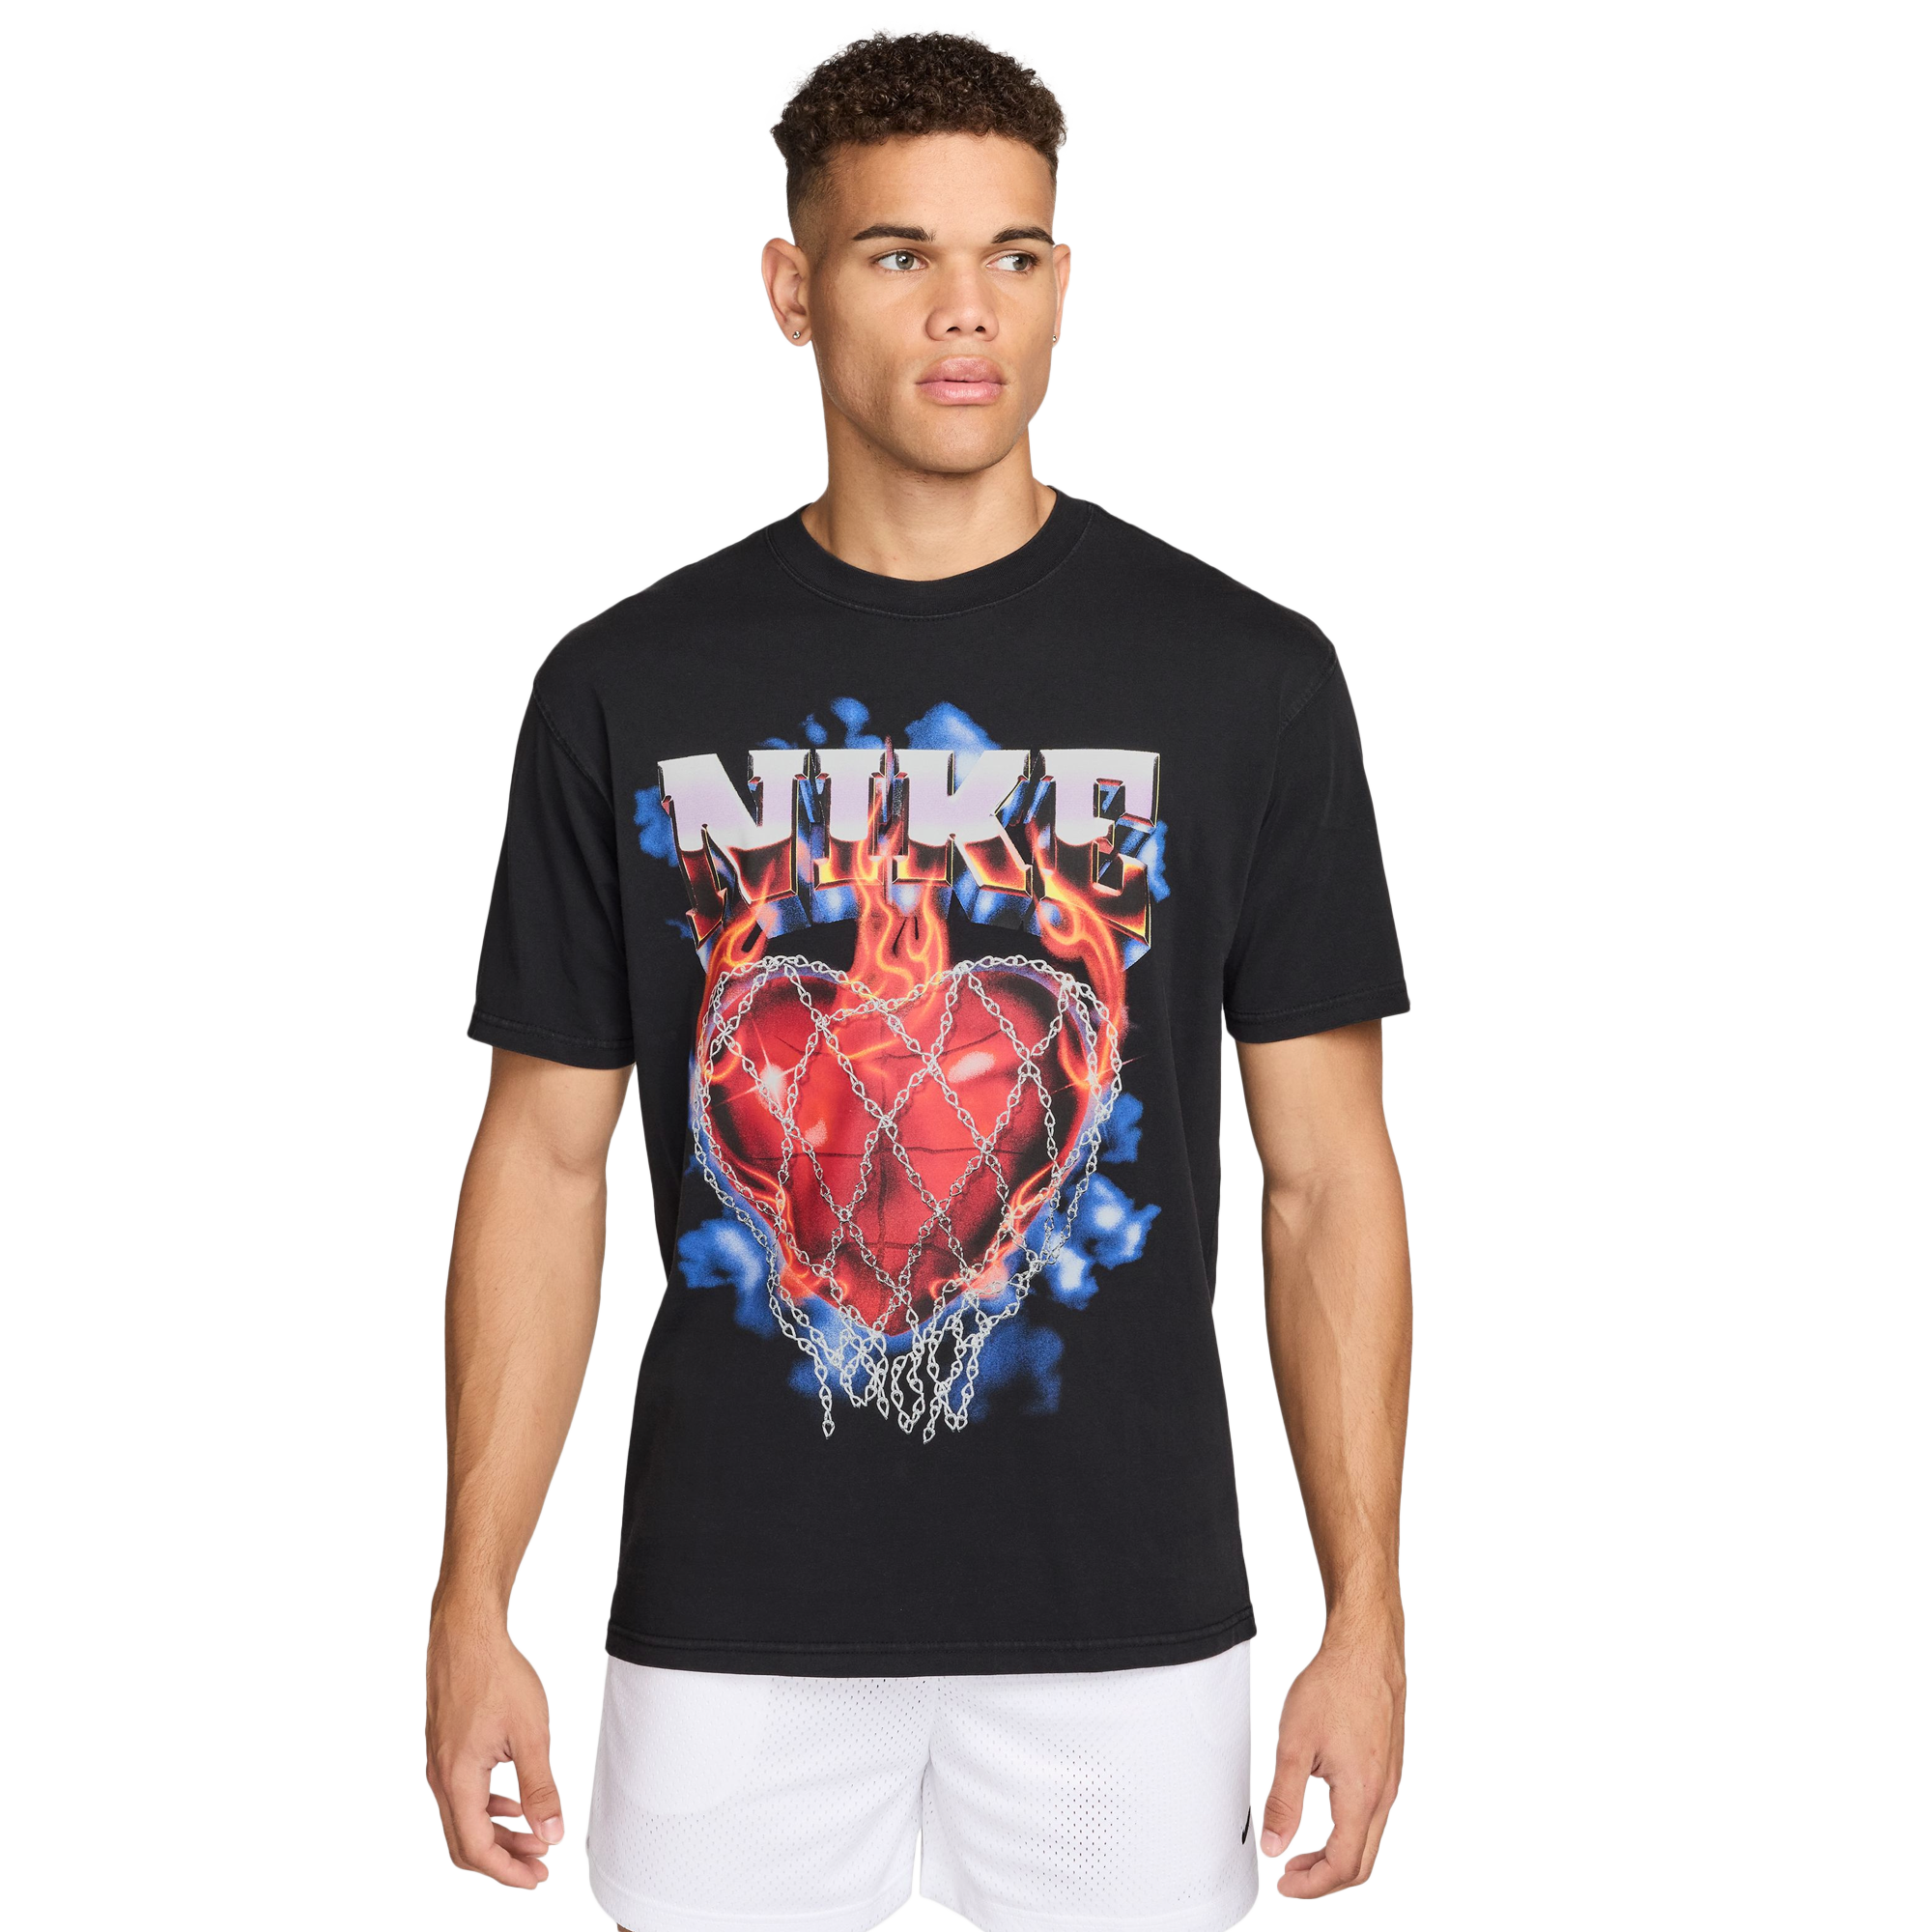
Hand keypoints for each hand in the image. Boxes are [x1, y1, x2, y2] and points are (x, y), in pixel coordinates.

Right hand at [425, 1614, 564, 1889]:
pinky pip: (464, 1794)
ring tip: (535, 1833)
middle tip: (540, 1862)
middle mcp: (442, 1778)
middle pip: (467, 1841)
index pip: (477, 1849)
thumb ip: (539, 1788)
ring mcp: (441, 1764)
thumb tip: (551, 1832)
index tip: (538, 1875)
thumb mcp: (530, 1733)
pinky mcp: (447, 1750)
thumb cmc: (494, 1674)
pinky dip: (489, 1807)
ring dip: (499, 1832)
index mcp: (458, 1780)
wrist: (466, 1635)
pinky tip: (514, 1802)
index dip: (509, 1870)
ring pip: (466, 1818)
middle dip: (504, 1858)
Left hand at [1256, 1621, 1406, 1899]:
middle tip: (1291, 1874)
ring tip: (1303, 1851)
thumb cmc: (1334, 1687)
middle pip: (1360, 1863)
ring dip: (1337, 1856)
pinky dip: (1349, 1833)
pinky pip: (1374, 1818)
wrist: (1365, 1652)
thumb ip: (1283, 1800)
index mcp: (1361, 1795)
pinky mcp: (1388, 1768)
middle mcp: (1382, 1794)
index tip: (1284, 1880)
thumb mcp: (1294, 1745)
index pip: (1341, 1865)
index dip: (1310, 1883)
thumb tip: (1274, 1843)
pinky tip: (1326, 1818)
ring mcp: (1389, 1781)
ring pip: (1370, 1842)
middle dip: (1324, 1879)